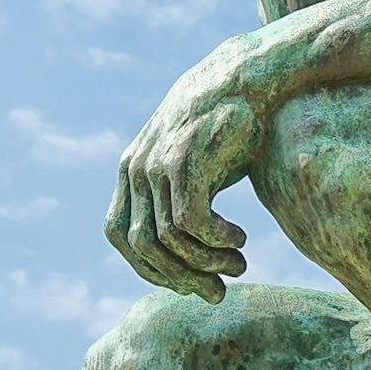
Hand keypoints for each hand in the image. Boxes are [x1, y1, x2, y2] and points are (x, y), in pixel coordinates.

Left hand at [105, 46, 259, 301]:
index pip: (122, 236)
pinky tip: (240, 238)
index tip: (188, 280)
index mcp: (131, 170)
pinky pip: (190, 223)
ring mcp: (156, 164)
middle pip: (141, 246)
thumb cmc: (228, 127)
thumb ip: (180, 200)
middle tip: (217, 292)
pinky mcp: (183, 162)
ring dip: (206, 262)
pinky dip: (216, 240)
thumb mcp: (196, 166)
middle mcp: (135, 168)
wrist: (248, 78)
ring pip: (168, 240)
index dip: (151, 266)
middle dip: (180, 277)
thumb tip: (186, 254)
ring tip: (239, 264)